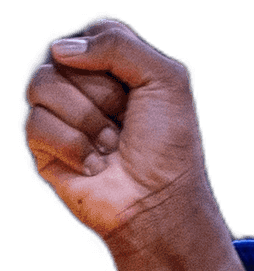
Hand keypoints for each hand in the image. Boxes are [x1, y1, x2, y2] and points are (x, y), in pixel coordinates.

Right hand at [24, 18, 205, 242]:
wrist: (161, 205)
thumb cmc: (169, 150)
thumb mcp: (165, 81)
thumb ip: (119, 43)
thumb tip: (62, 50)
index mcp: (112, 70)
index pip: (91, 35)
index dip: (112, 61)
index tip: (135, 94)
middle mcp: (82, 88)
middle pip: (63, 58)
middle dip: (102, 96)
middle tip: (125, 128)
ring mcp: (60, 115)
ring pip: (42, 85)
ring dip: (87, 121)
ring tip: (111, 148)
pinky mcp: (44, 146)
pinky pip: (37, 123)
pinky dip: (73, 147)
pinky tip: (94, 167)